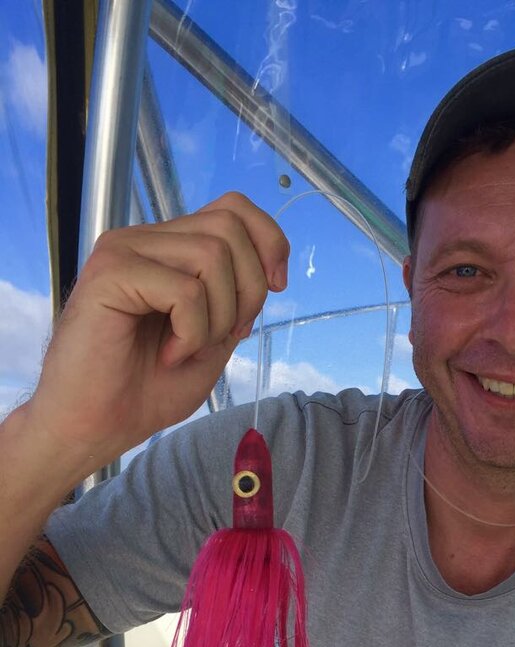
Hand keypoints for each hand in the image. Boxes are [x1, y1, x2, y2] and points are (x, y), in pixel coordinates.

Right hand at [23, 192, 286, 474]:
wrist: (94, 426)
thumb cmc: (146, 390)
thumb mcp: (213, 340)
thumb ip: (236, 300)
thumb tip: (268, 272)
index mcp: (168, 249)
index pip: (234, 209)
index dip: (269, 242)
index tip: (276, 287)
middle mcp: (145, 240)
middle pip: (229, 228)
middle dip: (249, 290)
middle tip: (222, 336)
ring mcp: (124, 251)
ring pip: (212, 256)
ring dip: (218, 317)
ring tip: (187, 349)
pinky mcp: (109, 274)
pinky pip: (185, 291)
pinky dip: (192, 333)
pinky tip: (169, 355)